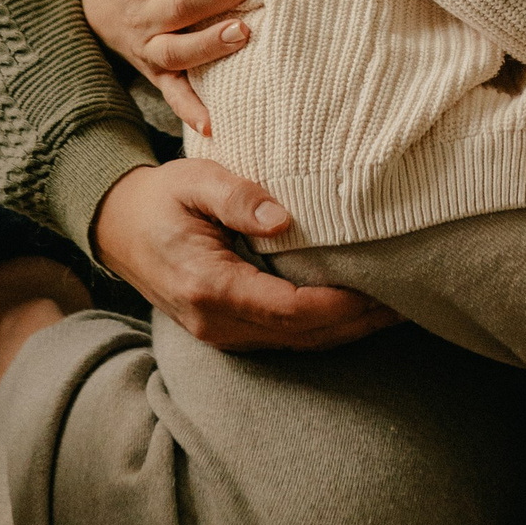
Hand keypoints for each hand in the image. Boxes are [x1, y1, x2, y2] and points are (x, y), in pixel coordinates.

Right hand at [92, 158, 397, 352]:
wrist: (116, 227)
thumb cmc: (159, 199)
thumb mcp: (193, 180)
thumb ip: (236, 196)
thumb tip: (284, 218)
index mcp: (210, 287)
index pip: (291, 310)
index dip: (341, 305)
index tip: (382, 290)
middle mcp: (216, 323)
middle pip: (302, 335)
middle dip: (358, 324)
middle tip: (409, 303)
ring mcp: (220, 334)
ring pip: (296, 344)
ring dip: (346, 332)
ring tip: (394, 311)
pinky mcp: (227, 331)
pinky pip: (283, 339)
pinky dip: (323, 330)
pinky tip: (354, 313)